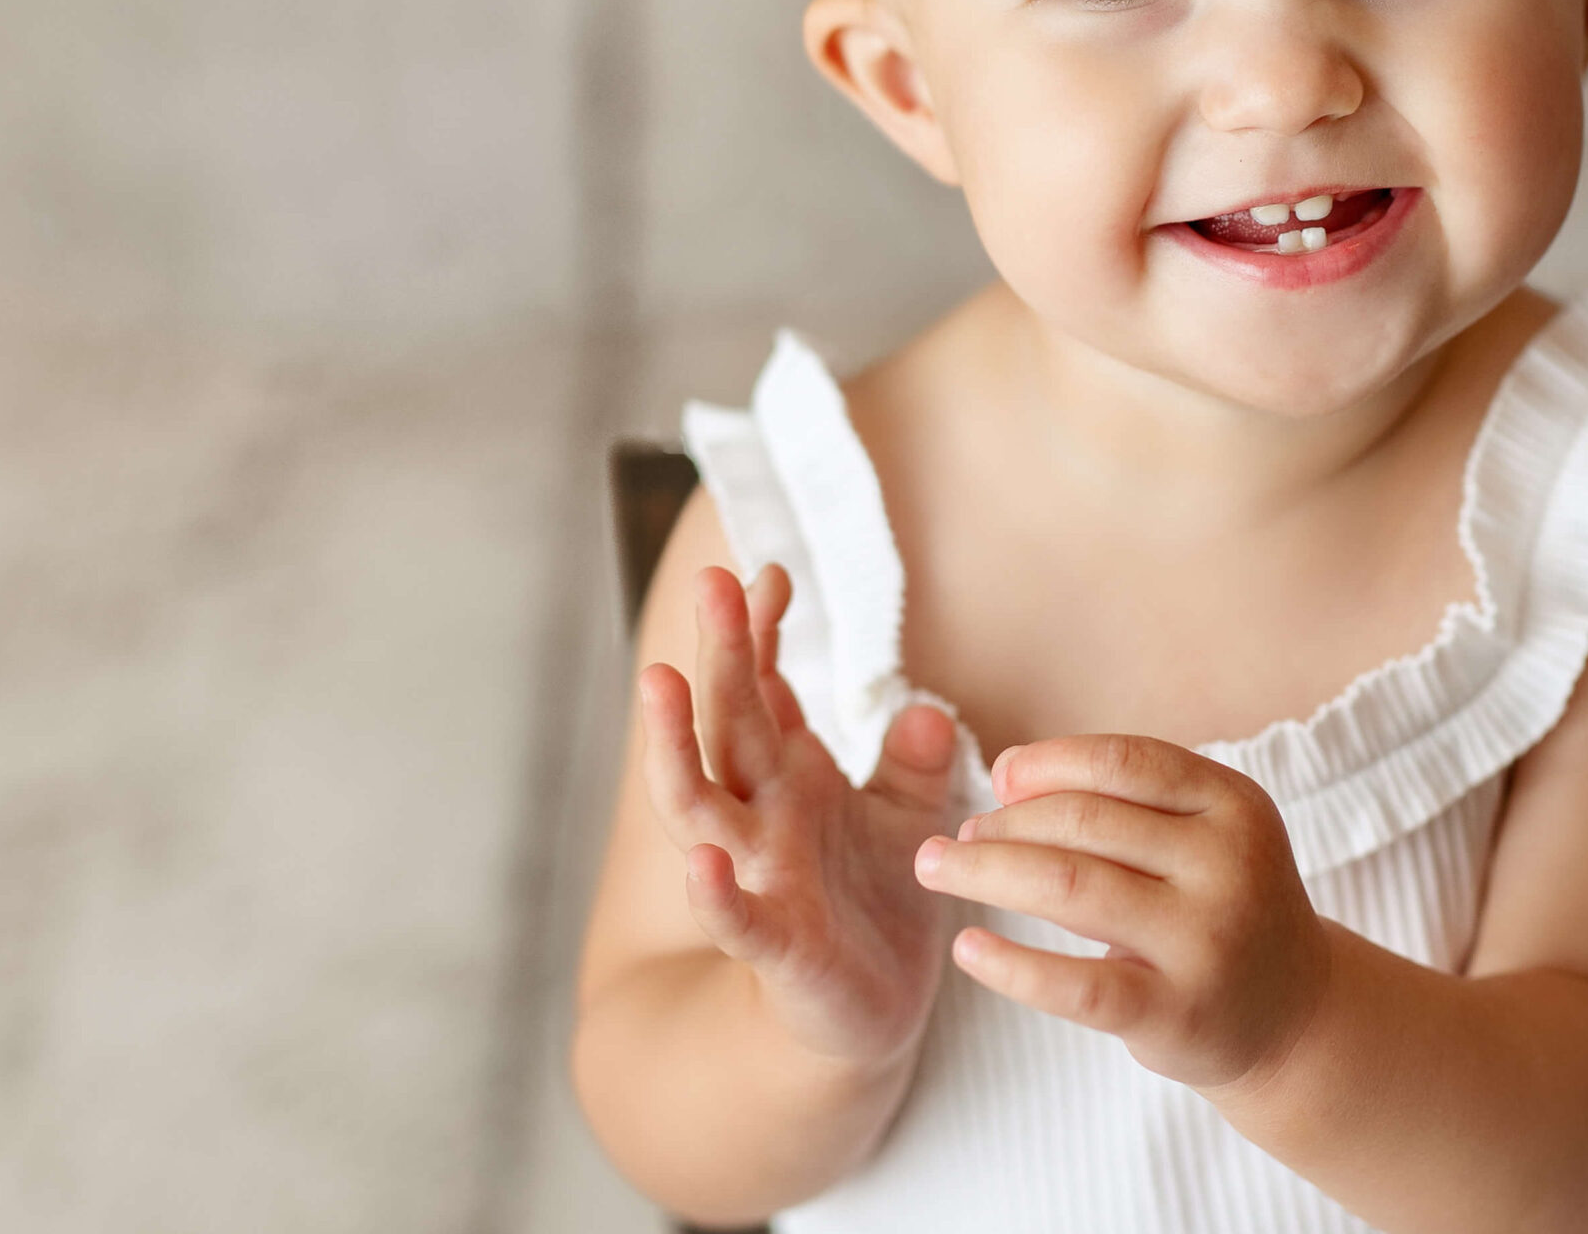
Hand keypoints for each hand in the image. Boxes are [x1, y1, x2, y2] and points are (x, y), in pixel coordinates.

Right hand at [639, 563, 957, 1066]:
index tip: (769, 571)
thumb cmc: (877, 906)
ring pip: (701, 805)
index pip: (764, 691)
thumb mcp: (910, 820)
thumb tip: (926, 704)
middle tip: (711, 581)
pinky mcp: (776, 947)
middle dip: (719, 655)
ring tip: (662, 681)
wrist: (871, 1015)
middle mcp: (763, 816)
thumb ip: (915, 760)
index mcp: (792, 777)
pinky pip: (739, 917)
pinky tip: (703, 860)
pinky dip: (717, 891)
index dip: (761, 633)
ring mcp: (759, 877)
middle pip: (728, 724)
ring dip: (677, 747)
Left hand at [911, 734, 1332, 1092]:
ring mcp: (1205, 941)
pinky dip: (1010, 964)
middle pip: (1086, 821)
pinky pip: (1075, 985)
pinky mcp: (1176, 1013)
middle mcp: (1229, 865)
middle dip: (1006, 822)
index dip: (1049, 762)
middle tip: (959, 836)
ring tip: (938, 868)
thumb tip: (1006, 772)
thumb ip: (1122, 800)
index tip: (998, 777)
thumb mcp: (1203, 835)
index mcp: (1234, 805)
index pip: (1125, 761)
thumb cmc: (1219, 906)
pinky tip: (968, 947)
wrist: (1290, 1015)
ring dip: (987, 871)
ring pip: (1070, 887)